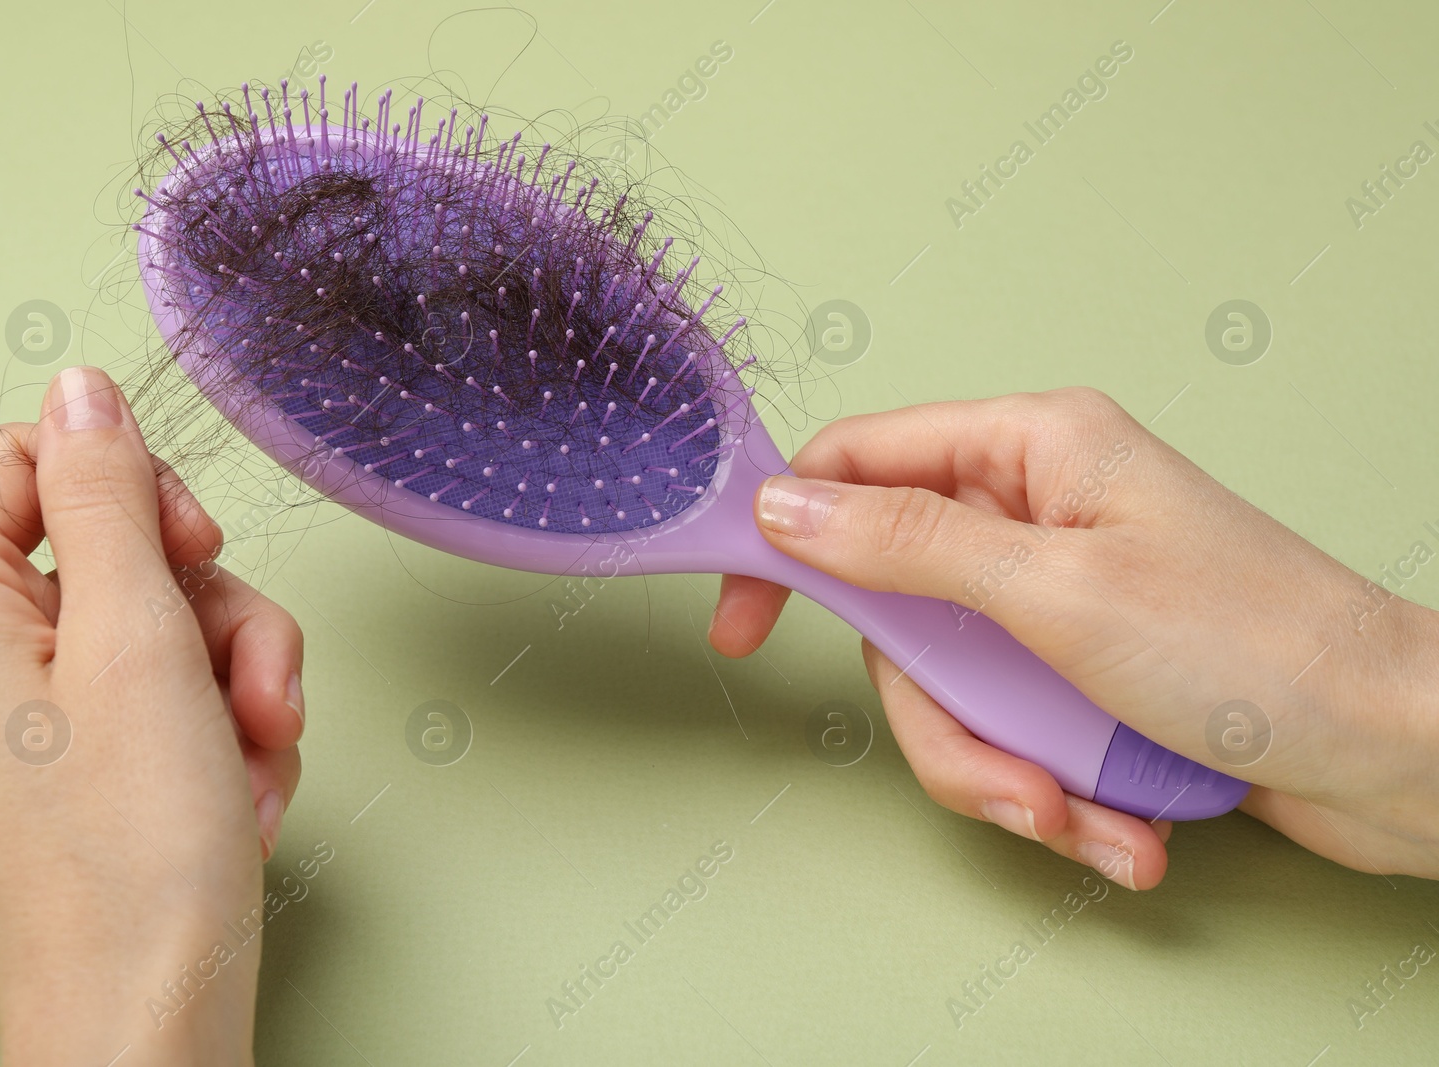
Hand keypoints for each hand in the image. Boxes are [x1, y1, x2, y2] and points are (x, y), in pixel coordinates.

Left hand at [0, 366, 304, 1064]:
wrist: (144, 1028)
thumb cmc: (133, 863)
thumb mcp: (140, 641)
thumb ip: (108, 497)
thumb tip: (80, 390)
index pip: (29, 462)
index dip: (132, 490)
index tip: (194, 549)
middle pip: (110, 556)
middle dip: (212, 615)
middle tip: (252, 684)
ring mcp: (4, 729)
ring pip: (149, 634)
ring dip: (232, 686)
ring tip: (254, 761)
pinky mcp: (54, 780)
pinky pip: (148, 708)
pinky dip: (210, 740)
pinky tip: (235, 799)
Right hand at [713, 388, 1438, 888]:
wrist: (1396, 754)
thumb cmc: (1258, 647)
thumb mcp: (1055, 591)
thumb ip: (907, 546)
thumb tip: (786, 509)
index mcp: (1034, 450)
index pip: (861, 463)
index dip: (790, 535)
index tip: (742, 616)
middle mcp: (1039, 516)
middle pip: (900, 612)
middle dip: (944, 720)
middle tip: (1004, 777)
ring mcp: (1060, 601)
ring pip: (952, 691)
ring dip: (1007, 775)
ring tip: (1085, 815)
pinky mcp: (1084, 675)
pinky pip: (1011, 733)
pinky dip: (1054, 793)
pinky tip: (1122, 828)